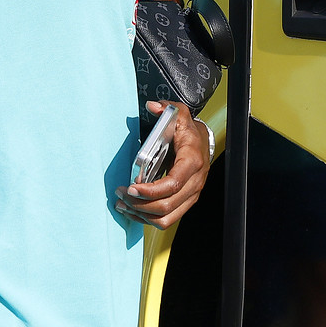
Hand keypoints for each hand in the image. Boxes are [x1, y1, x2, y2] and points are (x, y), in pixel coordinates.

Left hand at [119, 103, 209, 228]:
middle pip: (166, 205)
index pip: (173, 184)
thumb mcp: (180, 116)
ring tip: (123, 205)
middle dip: (140, 204)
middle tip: (122, 194)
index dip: (151, 190)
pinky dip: (146, 219)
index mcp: (192, 162)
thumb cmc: (189, 134)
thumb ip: (167, 109)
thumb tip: (152, 106)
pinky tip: (132, 210)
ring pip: (165, 218)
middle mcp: (194, 183)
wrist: (202, 144)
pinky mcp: (183, 203)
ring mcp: (190, 196)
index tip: (132, 187)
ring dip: (141, 215)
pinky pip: (166, 220)